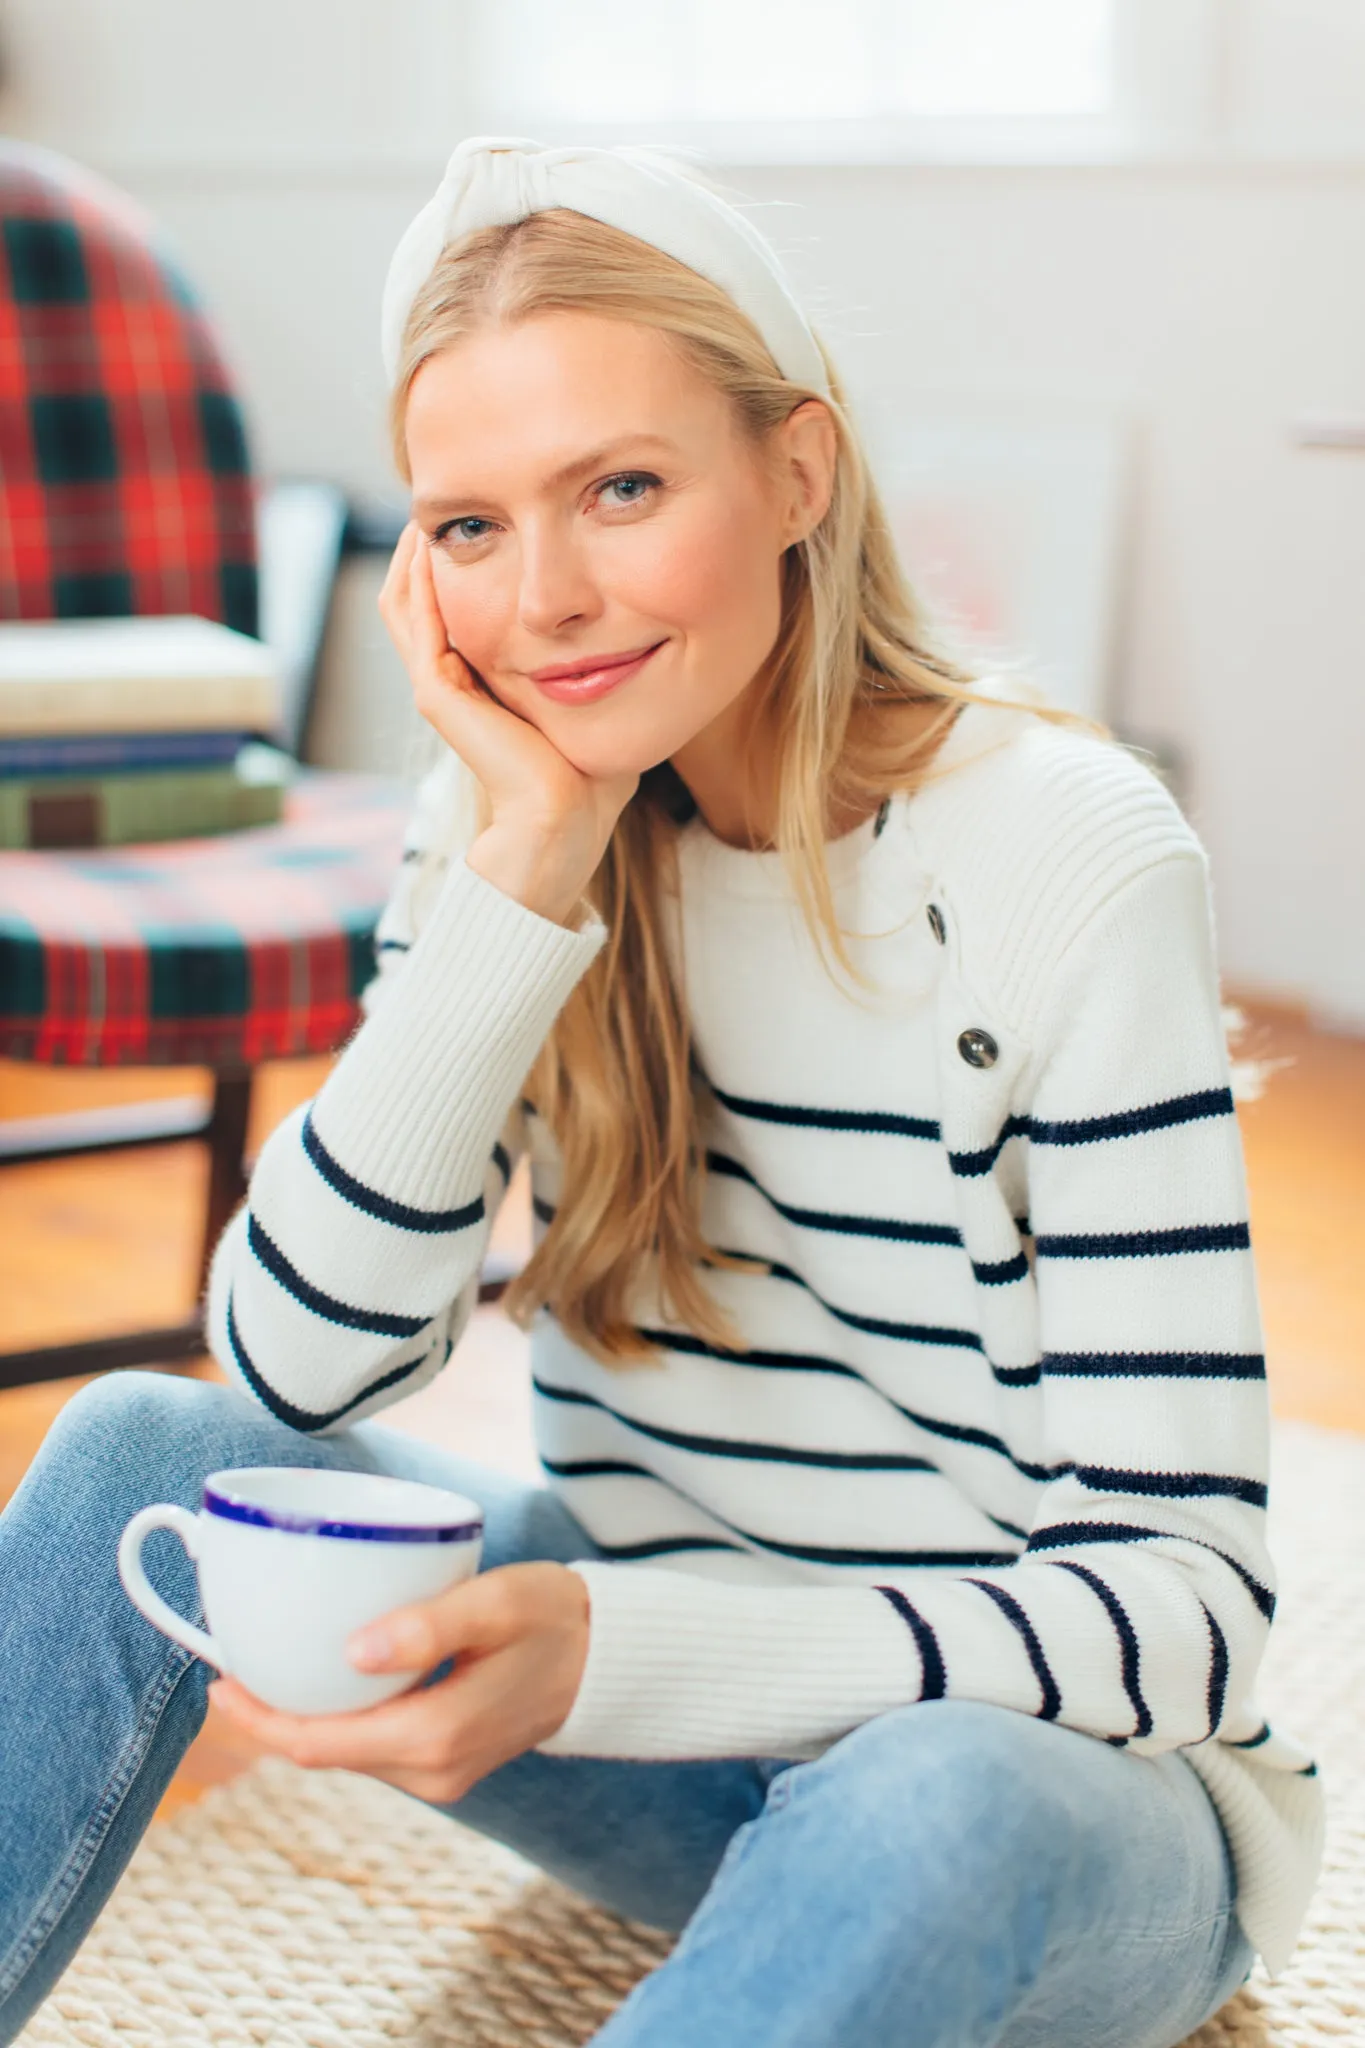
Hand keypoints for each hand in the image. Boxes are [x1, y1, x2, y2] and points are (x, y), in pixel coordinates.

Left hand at [206, 1561, 589, 1804]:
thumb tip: (352, 1649)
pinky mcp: (446, 1763)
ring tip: (268, 1668)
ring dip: (305, 1716)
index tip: (220, 1683)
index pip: (320, 1743)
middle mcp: (433, 1770)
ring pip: (348, 1751)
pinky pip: (374, 1745)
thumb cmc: (554, 1615)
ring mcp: (441, 1774)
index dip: (260, 1719)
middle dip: (273, 1716)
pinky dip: (341, 1717)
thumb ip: (428, 1625)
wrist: (610, 1657)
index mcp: (436, 1736)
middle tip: (232, 1664)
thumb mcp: (497, 1602)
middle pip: (325, 1751)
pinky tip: (327, 1680)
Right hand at [377, 521, 639, 854]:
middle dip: (429, 541)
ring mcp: (437, 687)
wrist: (566, 821)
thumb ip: (604, 664)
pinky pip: (417, 623)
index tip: (486, 509)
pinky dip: (420, 580)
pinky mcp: (437, 696)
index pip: (451, 602)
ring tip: (433, 504)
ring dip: (416, 551)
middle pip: (417, 593)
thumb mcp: (596, 697)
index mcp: (479, 679)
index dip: (460, 554)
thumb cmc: (589, 774)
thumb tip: (645, 630)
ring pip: (404, 601)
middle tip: (446, 491)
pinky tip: (432, 542)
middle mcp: (449, 679)